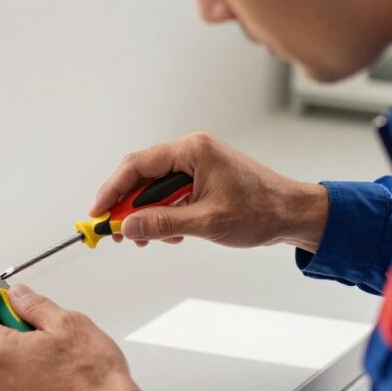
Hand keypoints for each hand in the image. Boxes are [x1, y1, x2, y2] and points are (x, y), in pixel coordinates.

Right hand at [91, 132, 328, 252]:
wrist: (295, 214)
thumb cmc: (261, 211)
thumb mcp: (208, 222)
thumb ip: (163, 222)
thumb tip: (126, 226)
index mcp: (192, 150)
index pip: (137, 165)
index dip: (112, 190)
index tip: (96, 213)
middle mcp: (191, 151)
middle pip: (141, 175)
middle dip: (126, 206)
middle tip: (113, 232)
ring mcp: (197, 164)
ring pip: (154, 187)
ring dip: (146, 214)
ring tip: (147, 239)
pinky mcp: (201, 178)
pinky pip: (170, 194)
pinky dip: (164, 214)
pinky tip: (171, 233)